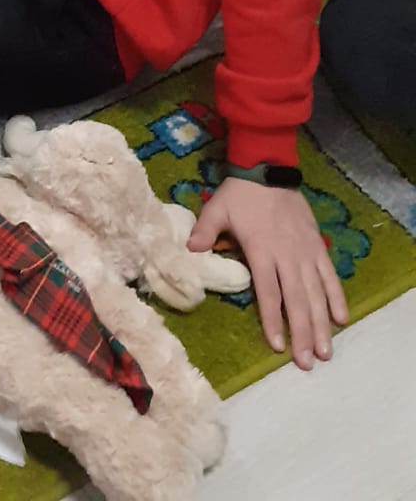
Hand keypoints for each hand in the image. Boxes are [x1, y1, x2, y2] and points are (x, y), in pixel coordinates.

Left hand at [189, 176, 346, 367]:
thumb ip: (205, 231)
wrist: (268, 168)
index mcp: (261, 251)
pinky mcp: (317, 246)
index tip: (278, 347)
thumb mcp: (217, 208)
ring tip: (326, 352)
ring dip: (322, 324)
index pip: (269, 293)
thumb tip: (189, 251)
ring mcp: (306, 253)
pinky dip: (336, 297)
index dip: (273, 320)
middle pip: (297, 301)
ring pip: (316, 294)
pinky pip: (330, 276)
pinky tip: (342, 319)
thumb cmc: (241, 193)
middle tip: (307, 363)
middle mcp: (287, 257)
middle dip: (303, 333)